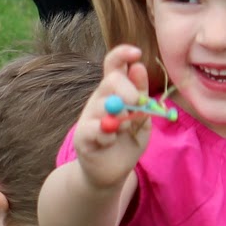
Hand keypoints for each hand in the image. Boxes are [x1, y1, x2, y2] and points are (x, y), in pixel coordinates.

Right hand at [73, 45, 153, 189]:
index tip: (136, 53)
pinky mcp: (82, 136)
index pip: (113, 64)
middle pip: (111, 81)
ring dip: (122, 117)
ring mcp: (88, 117)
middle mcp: (99, 99)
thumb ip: (141, 96)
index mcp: (114, 92)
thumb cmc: (127, 142)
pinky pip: (96, 129)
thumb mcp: (142, 119)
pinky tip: (110, 142)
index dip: (122, 54)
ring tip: (125, 130)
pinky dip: (108, 135)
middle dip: (129, 90)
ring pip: (104, 105)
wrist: (112, 172)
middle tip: (139, 104)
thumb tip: (138, 67)